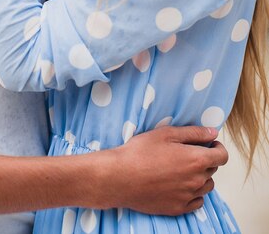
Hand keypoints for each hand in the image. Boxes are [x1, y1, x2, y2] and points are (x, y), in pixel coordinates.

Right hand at [97, 125, 227, 214]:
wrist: (121, 177)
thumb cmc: (140, 152)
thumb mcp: (166, 134)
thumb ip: (193, 133)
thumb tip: (213, 133)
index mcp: (196, 160)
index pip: (222, 156)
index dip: (218, 148)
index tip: (209, 144)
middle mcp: (196, 180)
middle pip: (213, 170)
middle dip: (205, 159)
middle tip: (187, 152)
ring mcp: (188, 197)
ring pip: (206, 187)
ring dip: (200, 177)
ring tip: (182, 168)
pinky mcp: (178, 208)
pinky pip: (197, 202)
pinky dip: (193, 193)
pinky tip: (179, 184)